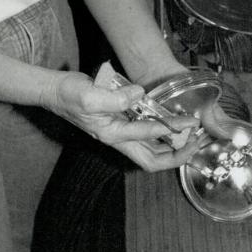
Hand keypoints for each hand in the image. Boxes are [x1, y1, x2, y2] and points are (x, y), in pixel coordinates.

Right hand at [47, 71, 199, 171]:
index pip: (148, 137)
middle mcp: (118, 138)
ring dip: (172, 145)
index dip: (171, 130)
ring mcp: (119, 132)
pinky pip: (145, 135)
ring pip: (151, 150)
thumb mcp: (90, 95)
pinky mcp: (119, 123)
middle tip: (196, 142)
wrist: (55, 91)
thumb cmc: (69, 94)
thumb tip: (139, 95)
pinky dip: (161, 132)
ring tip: (191, 135)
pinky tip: (171, 121)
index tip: (190, 124)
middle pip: (152, 159)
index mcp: (112, 135)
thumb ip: (115, 98)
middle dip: (177, 154)